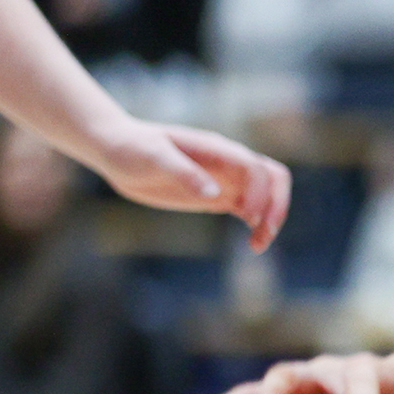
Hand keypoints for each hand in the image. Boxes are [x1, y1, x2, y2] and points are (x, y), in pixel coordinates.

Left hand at [88, 117, 291, 251]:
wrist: (117, 150)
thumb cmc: (132, 148)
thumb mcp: (153, 157)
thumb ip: (184, 173)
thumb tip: (214, 194)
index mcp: (216, 149)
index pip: (254, 167)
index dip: (258, 192)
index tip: (247, 217)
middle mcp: (227, 163)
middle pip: (273, 178)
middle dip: (276, 204)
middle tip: (265, 232)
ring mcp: (224, 179)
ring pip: (266, 195)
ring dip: (270, 218)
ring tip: (258, 245)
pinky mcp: (216, 196)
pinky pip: (248, 209)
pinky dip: (256, 224)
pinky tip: (251, 242)